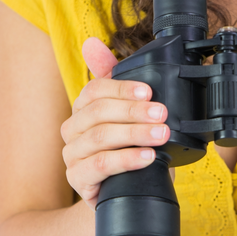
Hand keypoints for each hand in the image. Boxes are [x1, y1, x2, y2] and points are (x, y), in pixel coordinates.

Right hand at [60, 37, 172, 210]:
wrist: (125, 192)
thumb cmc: (127, 149)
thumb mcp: (128, 115)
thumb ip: (117, 80)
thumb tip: (91, 43)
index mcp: (83, 108)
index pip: (95, 90)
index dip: (122, 88)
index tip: (150, 92)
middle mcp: (73, 130)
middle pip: (98, 113)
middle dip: (134, 112)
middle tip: (163, 115)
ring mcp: (72, 156)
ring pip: (99, 138)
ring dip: (134, 135)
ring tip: (161, 135)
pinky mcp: (78, 180)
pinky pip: (99, 166)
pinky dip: (126, 160)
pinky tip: (146, 157)